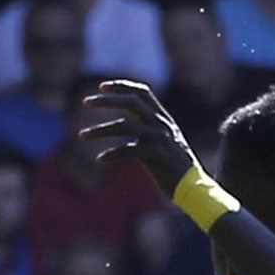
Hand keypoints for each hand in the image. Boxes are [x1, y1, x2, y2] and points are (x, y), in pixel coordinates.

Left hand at [78, 81, 195, 194]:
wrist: (193, 187)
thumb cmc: (174, 167)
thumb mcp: (164, 140)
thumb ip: (148, 127)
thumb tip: (129, 119)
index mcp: (163, 118)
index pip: (142, 92)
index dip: (122, 86)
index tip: (102, 86)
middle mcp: (162, 124)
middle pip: (132, 102)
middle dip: (107, 100)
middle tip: (85, 102)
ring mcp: (160, 139)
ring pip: (124, 126)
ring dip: (100, 130)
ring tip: (81, 136)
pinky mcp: (156, 156)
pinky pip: (128, 150)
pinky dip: (112, 154)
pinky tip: (99, 159)